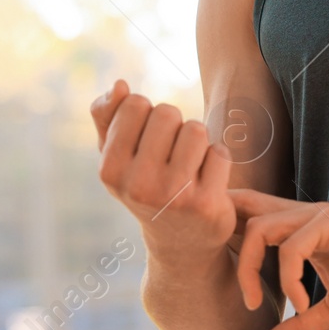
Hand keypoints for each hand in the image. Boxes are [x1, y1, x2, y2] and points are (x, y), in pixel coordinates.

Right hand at [93, 79, 235, 260]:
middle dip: (174, 126)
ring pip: (196, 129)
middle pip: (167, 112)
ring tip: (190, 166)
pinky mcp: (206, 204)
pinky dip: (218, 160)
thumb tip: (118, 85)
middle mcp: (138, 185)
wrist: (181, 244)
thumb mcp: (118, 157)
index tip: (148, 140)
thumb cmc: (147, 187)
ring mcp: (173, 196)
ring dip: (198, 142)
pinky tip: (208, 182)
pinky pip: (220, 152)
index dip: (148, 114)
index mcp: (109, 169)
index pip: (135, 104)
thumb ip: (108, 117)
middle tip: (172, 155)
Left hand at [231, 189, 328, 329]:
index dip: (225, 231)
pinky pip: (293, 248)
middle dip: (222, 241)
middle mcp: (302, 215)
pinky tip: (303, 305)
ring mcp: (317, 216)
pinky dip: (289, 279)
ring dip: (251, 269)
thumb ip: (302, 325)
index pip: (250, 216)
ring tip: (258, 305)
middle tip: (235, 296)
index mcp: (300, 230)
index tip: (215, 272)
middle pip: (242, 212)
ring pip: (260, 228)